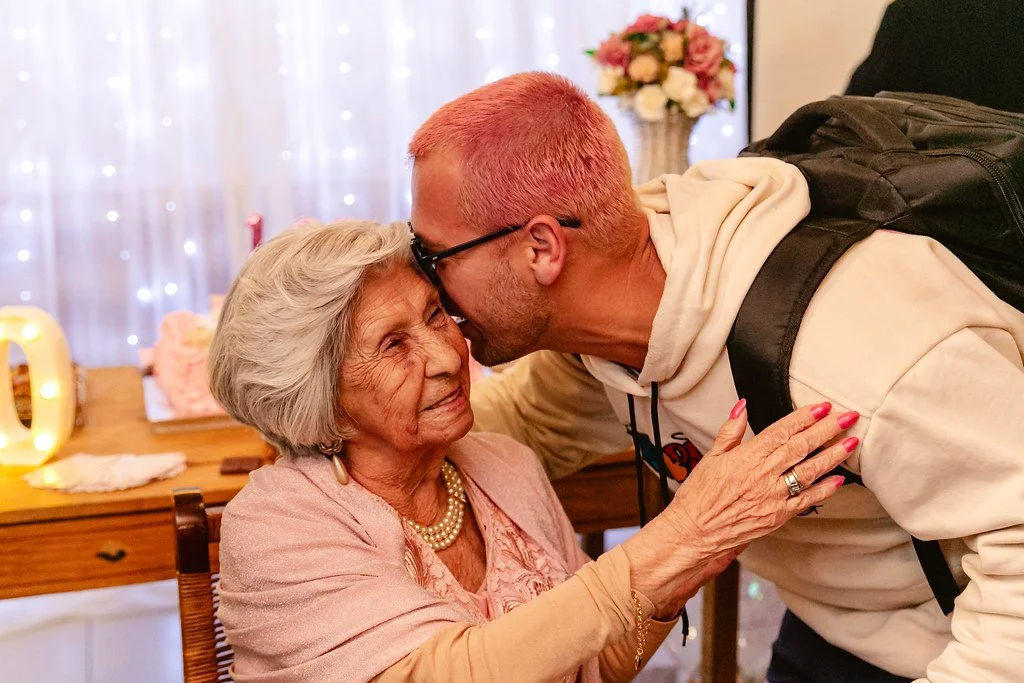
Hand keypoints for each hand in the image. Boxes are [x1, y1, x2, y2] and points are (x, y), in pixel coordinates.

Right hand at [622, 401, 857, 617]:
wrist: (694, 533)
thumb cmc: (699, 496)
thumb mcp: (710, 457)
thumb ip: (730, 431)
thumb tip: (742, 407)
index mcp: (746, 458)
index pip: (781, 431)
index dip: (804, 418)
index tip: (822, 407)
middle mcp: (763, 476)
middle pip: (801, 448)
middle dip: (827, 430)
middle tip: (848, 417)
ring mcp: (773, 497)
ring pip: (809, 471)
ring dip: (833, 456)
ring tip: (852, 442)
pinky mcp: (778, 516)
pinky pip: (807, 500)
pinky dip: (825, 489)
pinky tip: (839, 479)